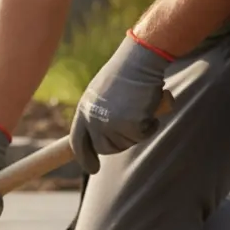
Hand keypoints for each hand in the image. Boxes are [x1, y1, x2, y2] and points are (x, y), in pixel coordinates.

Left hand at [69, 31, 172, 173]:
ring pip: (126, 143)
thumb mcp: (102, 94)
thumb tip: (100, 139)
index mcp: (84, 111)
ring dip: (137, 130)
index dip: (85, 157)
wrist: (139, 60)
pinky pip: (143, 134)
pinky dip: (151, 124)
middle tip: (132, 125)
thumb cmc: (125, 73)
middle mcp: (94, 120)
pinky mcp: (131, 125)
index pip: (78, 142)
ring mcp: (111, 124)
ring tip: (139, 105)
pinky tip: (150, 106)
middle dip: (119, 143)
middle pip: (105, 148)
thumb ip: (98, 114)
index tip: (92, 169)